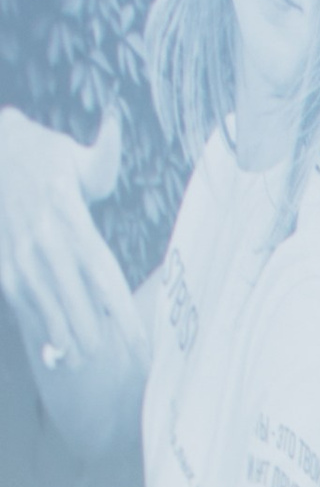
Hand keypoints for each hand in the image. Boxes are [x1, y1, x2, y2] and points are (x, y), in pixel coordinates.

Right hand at [0, 104, 139, 376]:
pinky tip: (54, 354)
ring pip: (46, 305)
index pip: (101, 272)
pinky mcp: (4, 263)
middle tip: (116, 361)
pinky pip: (23, 302)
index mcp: (70, 218)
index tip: (139, 340)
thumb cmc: (45, 157)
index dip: (119, 310)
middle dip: (94, 332)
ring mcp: (21, 254)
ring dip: (65, 337)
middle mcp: (45, 240)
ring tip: (84, 364)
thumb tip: (114, 121)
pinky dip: (39, 328)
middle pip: (75, 297)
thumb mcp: (77, 156)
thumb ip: (103, 155)